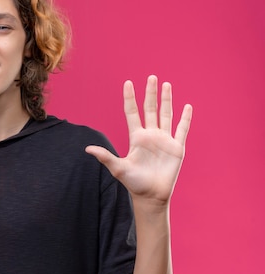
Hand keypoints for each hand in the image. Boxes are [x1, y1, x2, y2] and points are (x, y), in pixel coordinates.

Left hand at [85, 75, 192, 204]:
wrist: (151, 196)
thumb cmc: (134, 183)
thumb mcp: (118, 168)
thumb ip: (105, 157)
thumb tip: (87, 149)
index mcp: (136, 137)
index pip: (132, 113)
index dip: (130, 98)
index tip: (128, 83)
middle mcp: (150, 135)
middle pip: (150, 109)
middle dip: (150, 93)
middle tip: (151, 77)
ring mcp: (164, 140)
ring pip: (166, 115)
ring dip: (167, 100)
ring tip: (166, 84)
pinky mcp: (177, 148)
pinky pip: (182, 129)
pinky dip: (185, 118)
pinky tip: (187, 106)